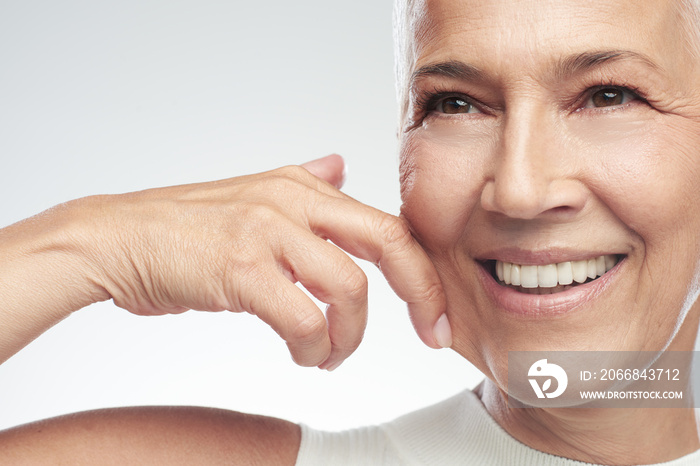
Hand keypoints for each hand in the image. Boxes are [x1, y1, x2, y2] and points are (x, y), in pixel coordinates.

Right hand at [78, 155, 449, 368]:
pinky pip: (302, 318)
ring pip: (349, 288)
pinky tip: (303, 357)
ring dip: (349, 336)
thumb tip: (341, 166)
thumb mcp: (253, 193)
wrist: (116, 237)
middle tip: (432, 334)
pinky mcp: (241, 267)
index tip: (431, 311)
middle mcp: (292, 200)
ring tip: (330, 356)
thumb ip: (305, 183)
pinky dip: (312, 347)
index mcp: (302, 186)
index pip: (386, 223)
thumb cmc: (184, 228)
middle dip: (422, 293)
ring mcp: (267, 230)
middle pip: (388, 241)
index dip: (421, 270)